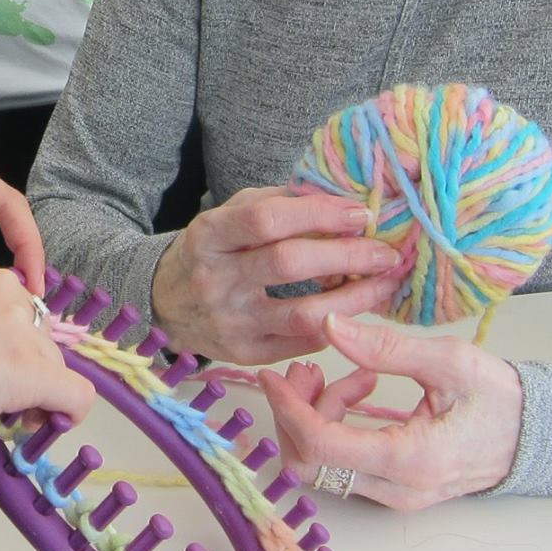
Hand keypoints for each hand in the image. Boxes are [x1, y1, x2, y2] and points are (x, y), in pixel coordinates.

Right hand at [0, 264, 94, 431]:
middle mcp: (5, 293)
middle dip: (22, 371)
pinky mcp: (29, 372)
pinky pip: (74, 396)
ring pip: (53, 368)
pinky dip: (66, 414)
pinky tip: (44, 426)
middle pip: (38, 338)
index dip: (4, 345)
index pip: (13, 311)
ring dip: (32, 395)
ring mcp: (19, 332)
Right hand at [151, 186, 405, 362]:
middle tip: (386, 252)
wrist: (165, 304)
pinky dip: (336, 325)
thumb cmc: (211, 252)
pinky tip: (355, 311)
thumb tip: (339, 195)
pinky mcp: (244, 354)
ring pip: (303, 313)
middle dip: (347, 256)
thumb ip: (278, 202)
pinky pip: (302, 342)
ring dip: (353, 299)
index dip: (318, 214)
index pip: (266, 219)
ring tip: (384, 284)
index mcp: (209, 235)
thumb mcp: (229, 215)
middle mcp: (215, 279)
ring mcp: (229, 321)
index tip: (359, 214)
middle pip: (289, 263)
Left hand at [258, 313, 523, 511]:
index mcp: (410, 460)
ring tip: (344, 374)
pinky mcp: (393, 490)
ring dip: (317, 416)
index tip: (272, 374)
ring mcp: (394, 496)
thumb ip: (387, 348)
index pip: (321, 446)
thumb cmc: (503, 399)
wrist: (540, 437)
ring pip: (322, 465)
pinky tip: (360, 388)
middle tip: (308, 368)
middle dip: (295, 414)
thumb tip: (330, 325)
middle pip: (310, 464)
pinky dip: (337, 425)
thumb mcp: (450, 362)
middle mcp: (396, 490)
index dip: (287, 410)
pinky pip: (343, 464)